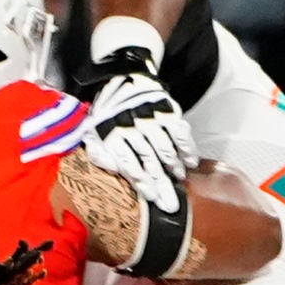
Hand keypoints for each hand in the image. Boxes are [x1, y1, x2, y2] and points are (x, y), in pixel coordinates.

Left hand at [83, 71, 196, 213]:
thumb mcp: (93, 133)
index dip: (141, 182)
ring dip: (174, 166)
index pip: (128, 163)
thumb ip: (99, 154)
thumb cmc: (109, 116)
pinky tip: (191, 161)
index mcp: (112, 136)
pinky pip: (179, 131)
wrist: (124, 80)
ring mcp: (149, 118)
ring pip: (164, 147)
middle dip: (160, 183)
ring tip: (179, 179)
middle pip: (148, 160)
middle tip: (170, 203)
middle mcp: (131, 127)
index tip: (151, 197)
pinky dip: (187, 147)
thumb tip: (110, 168)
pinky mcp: (165, 109)